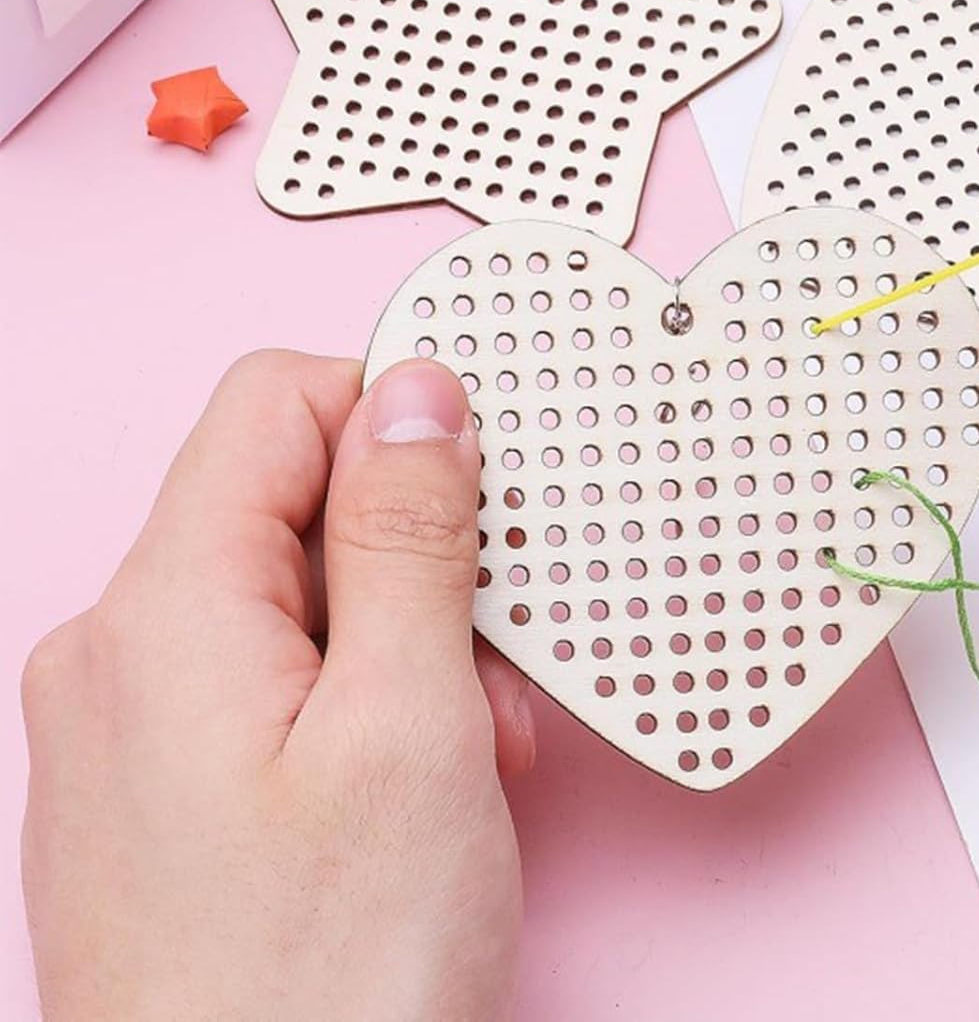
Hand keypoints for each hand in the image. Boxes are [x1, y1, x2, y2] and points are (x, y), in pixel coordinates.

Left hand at [22, 352, 533, 1021]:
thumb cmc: (328, 986)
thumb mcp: (411, 725)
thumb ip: (410, 535)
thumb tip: (415, 392)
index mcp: (164, 611)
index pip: (275, 402)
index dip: (393, 414)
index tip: (483, 479)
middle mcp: (118, 654)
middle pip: (287, 503)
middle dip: (412, 559)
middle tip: (485, 667)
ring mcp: (128, 728)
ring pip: (292, 596)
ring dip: (399, 641)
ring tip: (464, 753)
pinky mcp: (157, 789)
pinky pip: (268, 679)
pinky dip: (357, 701)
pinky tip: (412, 786)